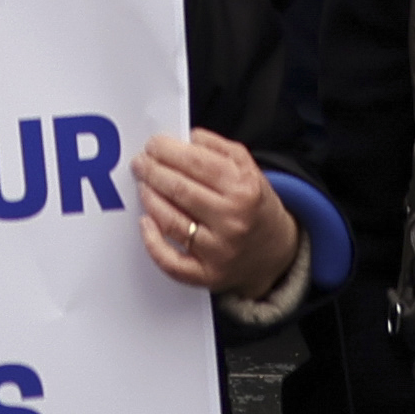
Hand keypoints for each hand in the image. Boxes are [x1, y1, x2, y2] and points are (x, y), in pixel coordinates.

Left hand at [134, 130, 299, 301]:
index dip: (168, 150)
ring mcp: (219, 250)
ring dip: (150, 199)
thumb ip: (218, 147)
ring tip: (143, 186)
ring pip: (172, 222)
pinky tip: (145, 222)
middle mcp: (233, 220)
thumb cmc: (253, 203)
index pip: (196, 163)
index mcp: (244, 189)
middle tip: (140, 163)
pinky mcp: (208, 274)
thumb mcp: (248, 168)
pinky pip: (172, 262)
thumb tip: (186, 139)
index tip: (153, 144)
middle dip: (153, 172)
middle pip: (180, 190)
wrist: (274, 250)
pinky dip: (153, 242)